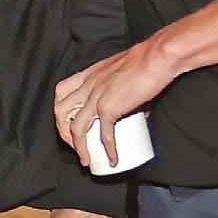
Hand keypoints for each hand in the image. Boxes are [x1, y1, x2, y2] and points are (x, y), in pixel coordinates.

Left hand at [55, 38, 173, 166]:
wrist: (157, 57)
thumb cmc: (147, 61)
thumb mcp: (123, 73)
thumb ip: (124, 92)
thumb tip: (137, 114)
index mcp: (89, 74)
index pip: (61, 91)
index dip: (60, 109)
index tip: (68, 123)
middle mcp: (88, 85)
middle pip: (61, 111)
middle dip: (63, 131)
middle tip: (74, 145)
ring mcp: (96, 97)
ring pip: (76, 128)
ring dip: (78, 148)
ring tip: (86, 159)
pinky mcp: (109, 108)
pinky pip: (104, 135)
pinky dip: (108, 150)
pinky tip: (112, 159)